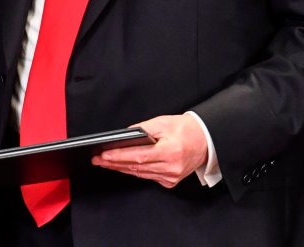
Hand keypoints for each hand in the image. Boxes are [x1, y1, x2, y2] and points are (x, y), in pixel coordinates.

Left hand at [91, 114, 207, 188]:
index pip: (138, 156)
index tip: (103, 154)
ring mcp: (171, 177)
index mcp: (170, 152)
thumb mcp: (163, 122)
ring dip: (121, 168)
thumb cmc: (185, 129)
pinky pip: (148, 176)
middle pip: (136, 167)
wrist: (206, 140)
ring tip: (105, 162)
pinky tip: (122, 166)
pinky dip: (134, 171)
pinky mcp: (171, 181)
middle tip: (97, 159)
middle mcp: (171, 167)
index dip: (118, 156)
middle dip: (114, 163)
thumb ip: (142, 129)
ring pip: (140, 173)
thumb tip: (124, 136)